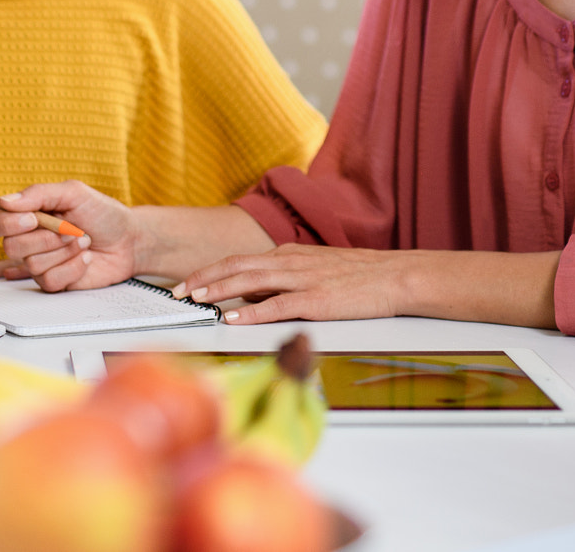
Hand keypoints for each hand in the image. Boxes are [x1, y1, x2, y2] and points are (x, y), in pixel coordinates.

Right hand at [0, 180, 128, 292]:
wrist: (128, 239)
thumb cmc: (101, 212)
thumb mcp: (73, 193)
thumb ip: (38, 194)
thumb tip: (5, 201)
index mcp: (26, 215)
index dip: (6, 223)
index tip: (32, 219)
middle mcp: (27, 240)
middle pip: (10, 246)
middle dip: (46, 237)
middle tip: (71, 228)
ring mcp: (39, 262)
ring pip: (33, 264)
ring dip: (64, 250)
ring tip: (83, 240)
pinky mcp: (53, 282)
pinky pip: (50, 280)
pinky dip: (73, 266)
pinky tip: (84, 257)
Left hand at [171, 244, 411, 324]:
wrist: (396, 276)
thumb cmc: (360, 276)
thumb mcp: (316, 269)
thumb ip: (284, 278)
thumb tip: (254, 292)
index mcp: (289, 255)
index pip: (240, 261)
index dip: (210, 272)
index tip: (187, 283)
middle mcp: (291, 262)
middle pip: (237, 267)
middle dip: (203, 279)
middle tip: (177, 290)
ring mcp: (303, 280)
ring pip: (251, 281)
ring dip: (220, 290)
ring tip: (196, 299)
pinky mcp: (317, 301)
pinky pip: (278, 305)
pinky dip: (252, 311)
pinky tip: (235, 318)